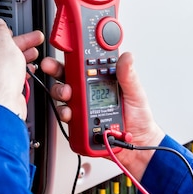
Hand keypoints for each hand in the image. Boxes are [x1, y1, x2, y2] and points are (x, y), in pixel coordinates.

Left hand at [0, 18, 43, 119]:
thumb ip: (1, 29)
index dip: (0, 31)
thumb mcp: (4, 42)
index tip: (10, 31)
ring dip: (18, 58)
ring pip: (1, 64)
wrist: (0, 106)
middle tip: (29, 40)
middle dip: (16, 44)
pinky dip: (14, 73)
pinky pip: (2, 78)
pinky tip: (26, 71)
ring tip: (32, 55)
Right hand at [40, 52, 164, 180]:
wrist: (139, 145)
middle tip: (53, 67)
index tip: (67, 47)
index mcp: (101, 80)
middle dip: (55, 69)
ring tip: (67, 94)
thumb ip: (128, 76)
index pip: (84, 63)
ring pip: (62, 95)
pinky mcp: (79, 123)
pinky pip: (66, 117)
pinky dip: (65, 114)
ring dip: (60, 92)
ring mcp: (82, 107)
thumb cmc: (139, 118)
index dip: (73, 53)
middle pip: (66, 76)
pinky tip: (70, 114)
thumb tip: (127, 57)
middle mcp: (88, 91)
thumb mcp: (135, 93)